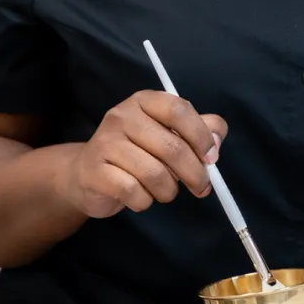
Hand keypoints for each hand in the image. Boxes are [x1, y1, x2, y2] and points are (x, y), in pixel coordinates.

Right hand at [59, 91, 228, 219]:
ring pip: (155, 174)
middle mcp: (122, 116)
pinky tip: (140, 197)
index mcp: (144, 102)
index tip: (212, 158)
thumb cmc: (137, 153)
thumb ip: (200, 130)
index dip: (201, 136)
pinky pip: (134, 192)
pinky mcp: (95, 172)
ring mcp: (105, 143)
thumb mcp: (169, 134)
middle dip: (194, 174)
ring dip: (169, 191)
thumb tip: (216, 141)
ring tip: (165, 191)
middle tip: (201, 188)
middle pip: (172, 147)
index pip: (179, 110)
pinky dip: (145, 201)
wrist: (86, 174)